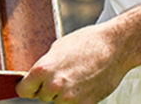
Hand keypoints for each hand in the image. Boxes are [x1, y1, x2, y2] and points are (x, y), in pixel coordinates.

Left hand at [17, 22, 133, 103]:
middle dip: (50, 88)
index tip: (34, 85)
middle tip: (67, 73)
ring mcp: (69, 98)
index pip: (23, 90)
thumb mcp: (59, 48)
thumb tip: (36, 78)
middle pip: (43, 96)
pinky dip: (79, 98)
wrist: (116, 47)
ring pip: (59, 102)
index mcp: (43, 70)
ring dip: (65, 94)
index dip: (30, 86)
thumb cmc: (88, 42)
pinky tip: (88, 83)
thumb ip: (45, 66)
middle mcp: (53, 86)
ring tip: (80, 76)